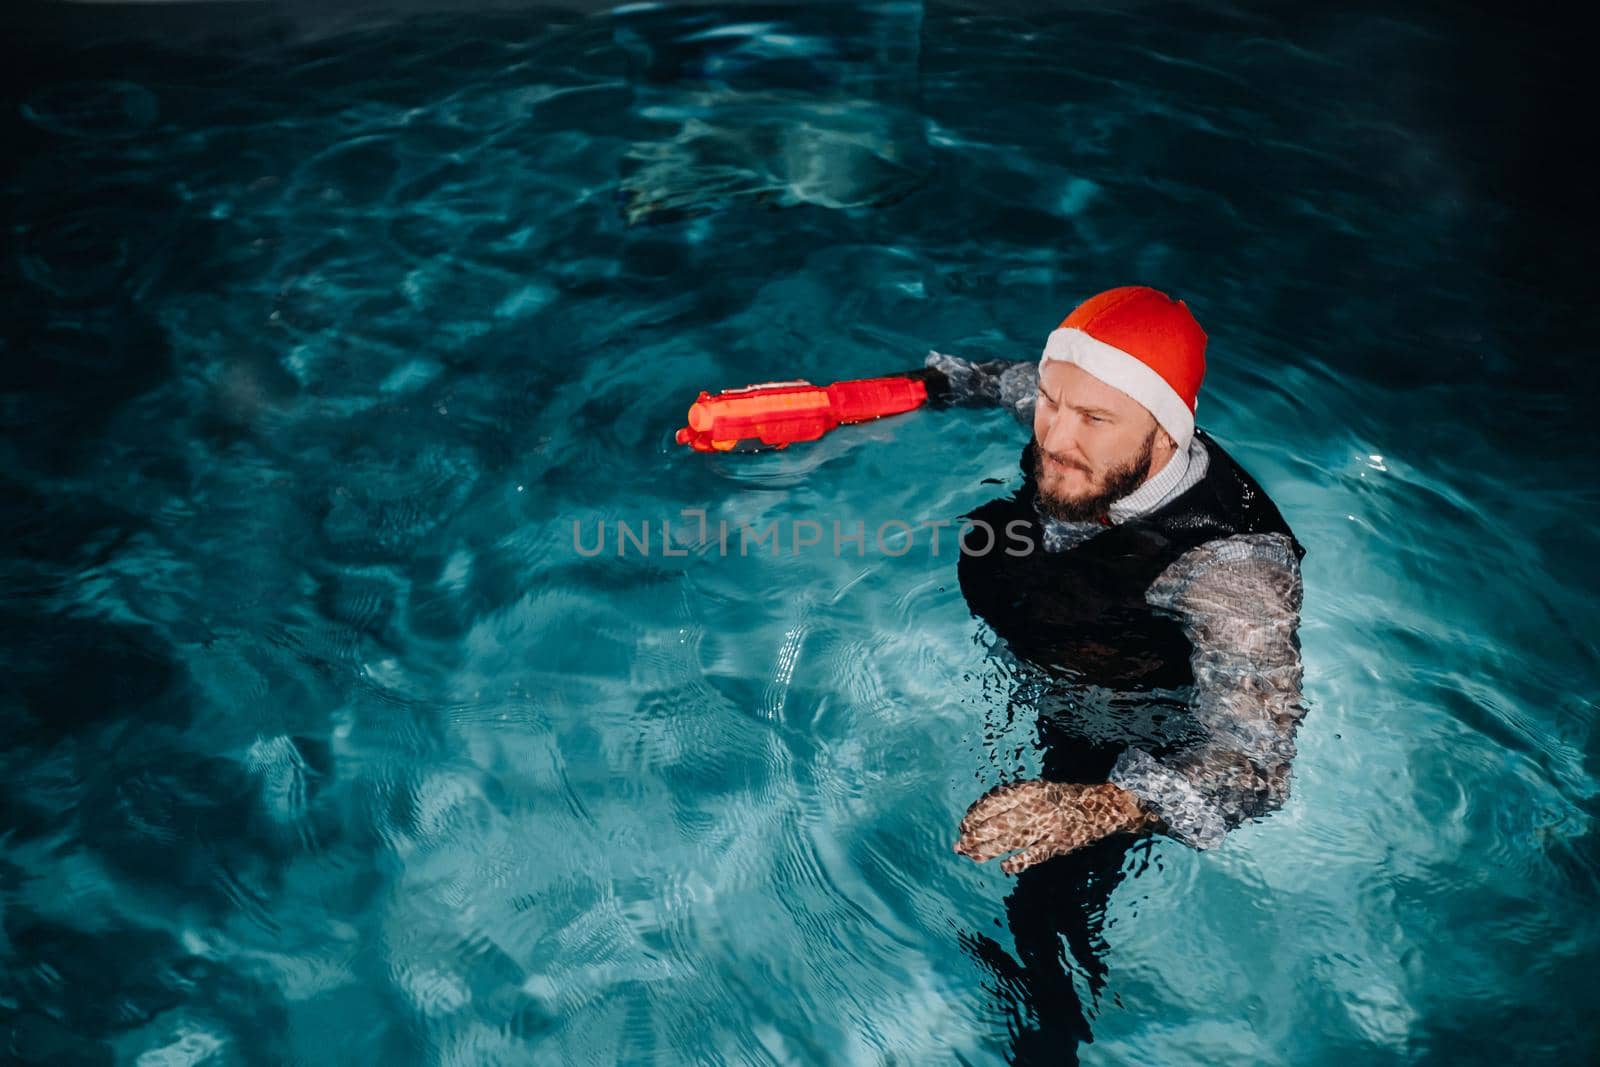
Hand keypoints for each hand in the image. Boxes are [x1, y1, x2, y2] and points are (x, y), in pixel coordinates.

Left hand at [953, 780, 1156, 874]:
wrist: (1102, 806)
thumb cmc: (1060, 799)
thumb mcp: (1037, 790)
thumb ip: (1012, 800)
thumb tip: (980, 814)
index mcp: (1030, 790)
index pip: (995, 802)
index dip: (977, 815)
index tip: (964, 825)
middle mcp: (1037, 806)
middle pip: (1000, 823)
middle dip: (976, 835)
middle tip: (960, 845)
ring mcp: (1048, 826)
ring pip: (1012, 840)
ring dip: (989, 850)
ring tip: (972, 856)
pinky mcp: (1059, 844)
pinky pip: (1035, 854)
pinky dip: (1019, 862)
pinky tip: (1004, 867)